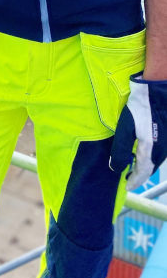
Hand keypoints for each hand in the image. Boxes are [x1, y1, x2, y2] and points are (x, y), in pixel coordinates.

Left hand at [110, 73, 166, 188]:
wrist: (157, 91)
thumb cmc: (140, 107)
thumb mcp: (125, 127)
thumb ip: (121, 148)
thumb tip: (116, 167)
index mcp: (150, 150)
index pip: (142, 172)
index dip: (134, 181)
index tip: (126, 187)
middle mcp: (161, 150)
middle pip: (151, 169)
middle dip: (140, 176)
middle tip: (129, 179)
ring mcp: (166, 143)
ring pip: (156, 162)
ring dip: (145, 167)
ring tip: (133, 168)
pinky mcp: (166, 136)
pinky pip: (158, 153)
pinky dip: (150, 158)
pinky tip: (142, 153)